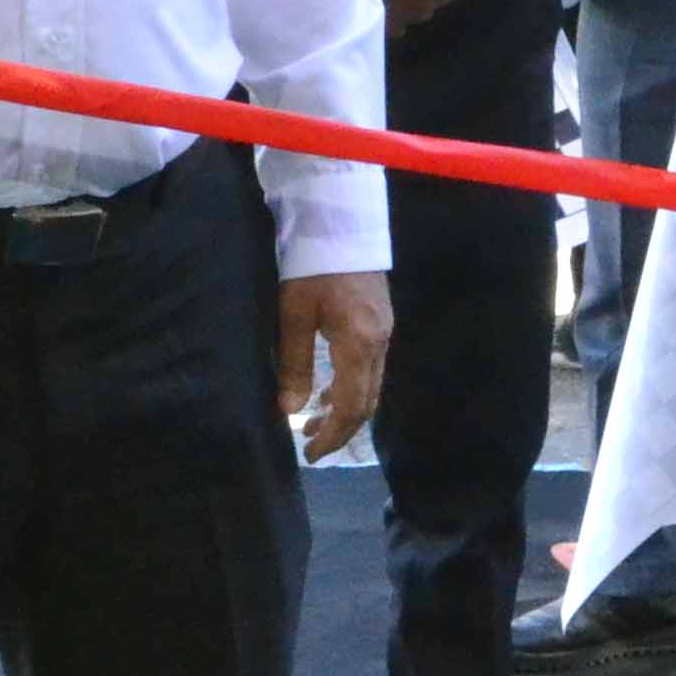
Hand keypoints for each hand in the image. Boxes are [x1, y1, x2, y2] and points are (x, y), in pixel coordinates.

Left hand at [281, 271, 391, 462]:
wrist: (339, 221)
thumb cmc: (311, 266)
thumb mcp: (294, 315)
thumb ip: (295, 364)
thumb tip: (290, 410)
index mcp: (360, 345)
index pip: (351, 407)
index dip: (332, 436)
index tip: (310, 454)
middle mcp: (380, 344)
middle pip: (367, 402)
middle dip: (340, 429)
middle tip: (311, 447)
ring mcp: (384, 333)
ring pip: (370, 387)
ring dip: (345, 409)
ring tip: (314, 423)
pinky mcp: (380, 323)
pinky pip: (370, 369)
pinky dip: (350, 387)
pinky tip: (327, 390)